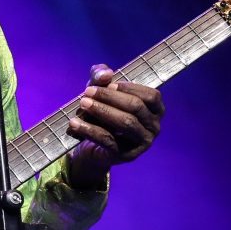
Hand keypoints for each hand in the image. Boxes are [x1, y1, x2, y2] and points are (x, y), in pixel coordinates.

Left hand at [66, 64, 164, 188]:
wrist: (94, 145)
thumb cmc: (102, 112)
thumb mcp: (100, 90)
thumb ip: (101, 75)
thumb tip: (106, 73)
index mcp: (155, 110)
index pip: (151, 96)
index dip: (130, 88)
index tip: (108, 83)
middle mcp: (154, 127)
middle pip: (136, 107)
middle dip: (110, 97)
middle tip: (87, 92)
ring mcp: (143, 143)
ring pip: (126, 123)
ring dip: (102, 111)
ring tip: (82, 103)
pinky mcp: (127, 155)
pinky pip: (109, 140)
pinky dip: (90, 130)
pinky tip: (74, 123)